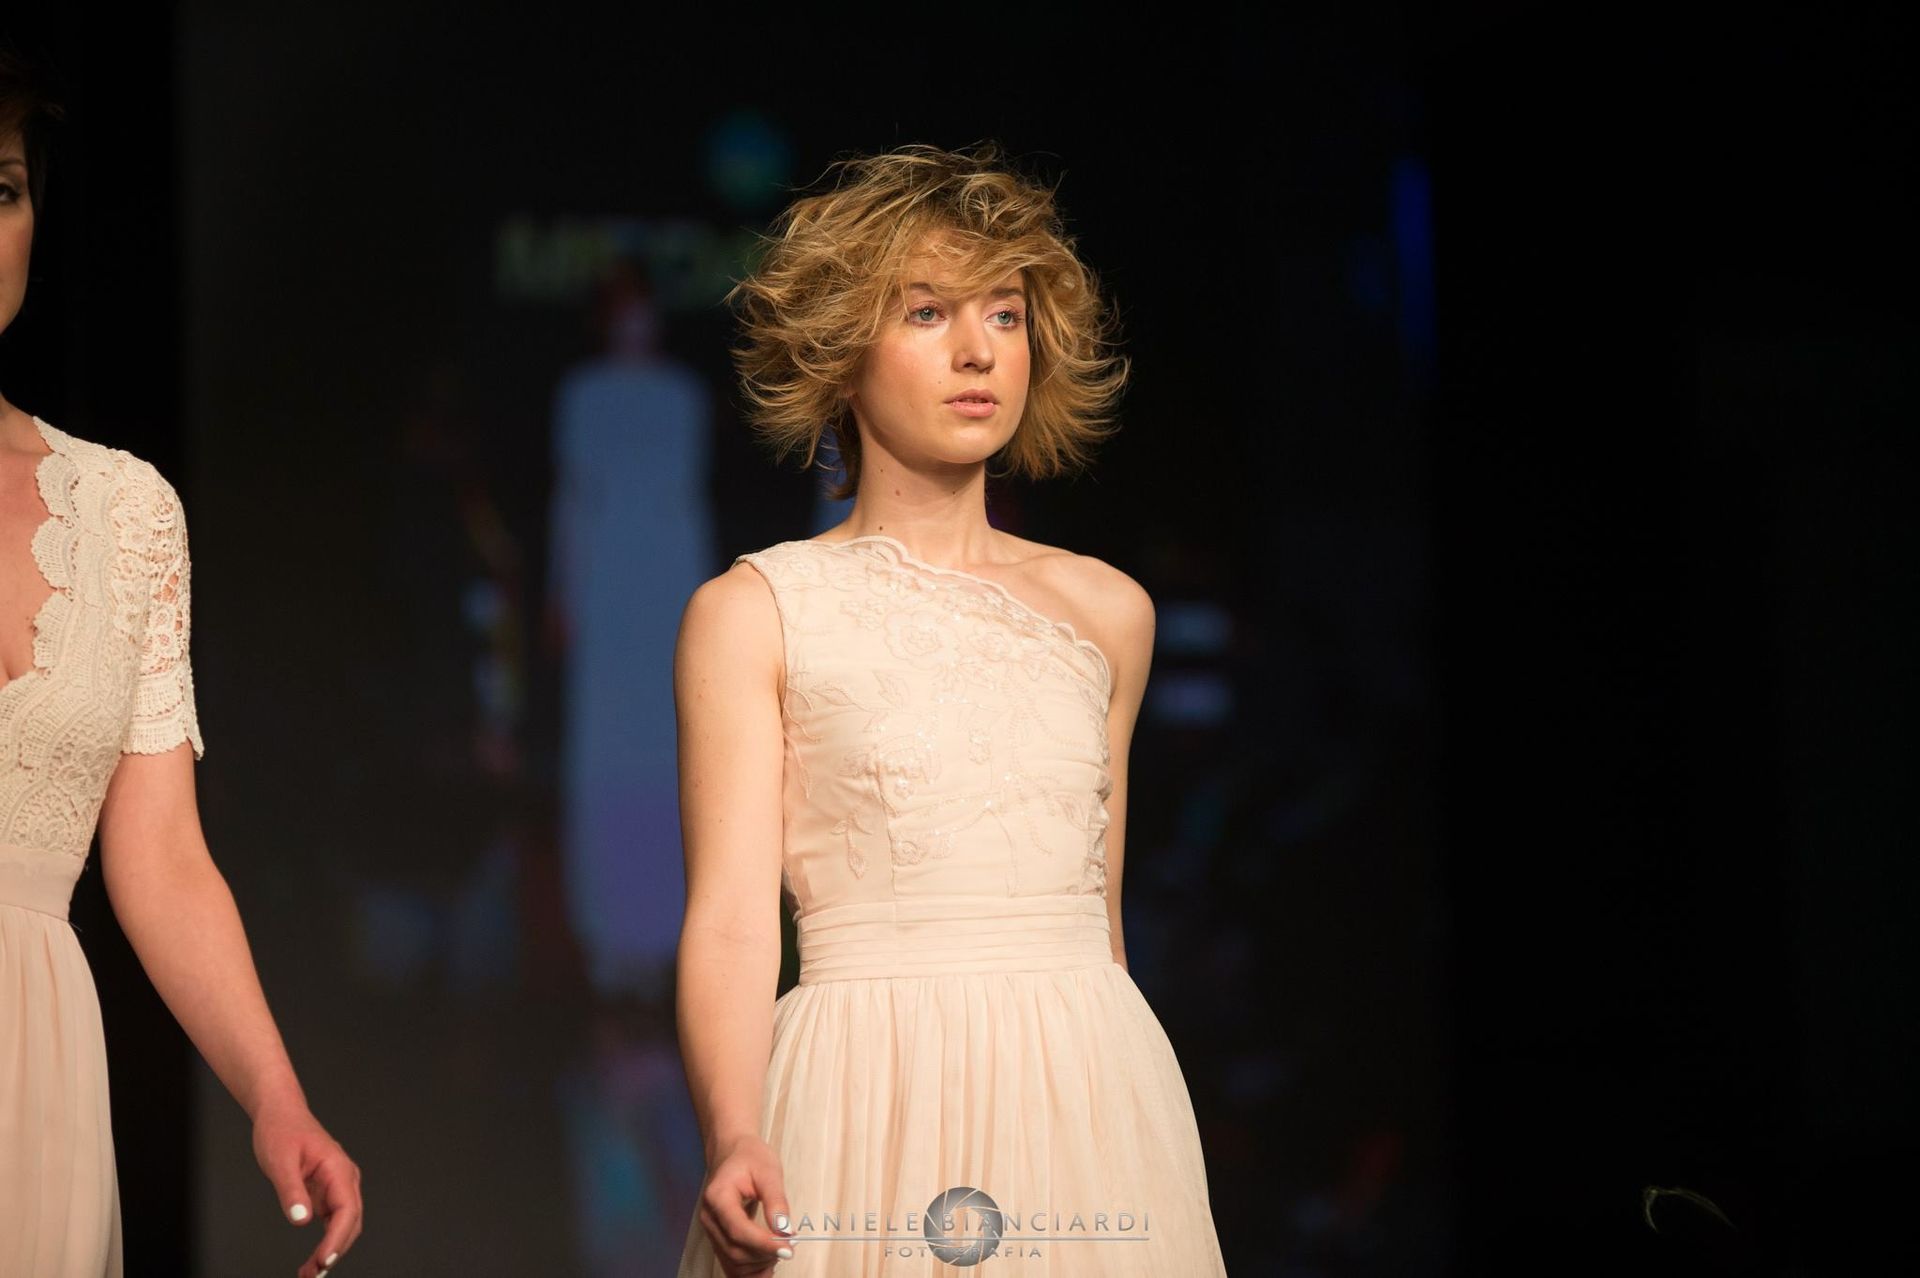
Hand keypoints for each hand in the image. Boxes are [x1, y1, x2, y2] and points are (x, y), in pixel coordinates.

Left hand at [253, 1100, 363, 1276]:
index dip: (337, 1238)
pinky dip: (326, 1242)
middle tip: (313, 1274)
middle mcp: (344, 1178)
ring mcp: (337, 1186)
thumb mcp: (280, 1161)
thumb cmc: (282, 1130)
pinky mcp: (327, 1192)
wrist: (281, 1114)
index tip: (323, 1260)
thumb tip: (301, 1220)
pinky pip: (333, 1221)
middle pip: (351, 1222)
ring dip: (331, 1250)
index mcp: (338, 1168)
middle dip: (335, 1250)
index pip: (347, 1210)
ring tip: (310, 1272)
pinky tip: (313, 1258)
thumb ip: (291, 1191)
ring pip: (344, 1224)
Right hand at [698, 1133, 794, 1274]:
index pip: (738, 1230)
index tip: (788, 1249)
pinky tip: (767, 1263)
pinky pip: (730, 1263)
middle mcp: (709, 1218)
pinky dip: (749, 1270)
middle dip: (764, 1255)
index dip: (763, 1244)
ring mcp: (711, 1230)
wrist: (732, 1152)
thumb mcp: (769, 1171)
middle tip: (790, 1247)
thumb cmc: (750, 1157)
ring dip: (758, 1265)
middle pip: (735, 1251)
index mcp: (718, 1197)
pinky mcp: (718, 1237)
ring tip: (780, 1251)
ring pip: (732, 1262)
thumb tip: (785, 1230)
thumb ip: (776, 1201)